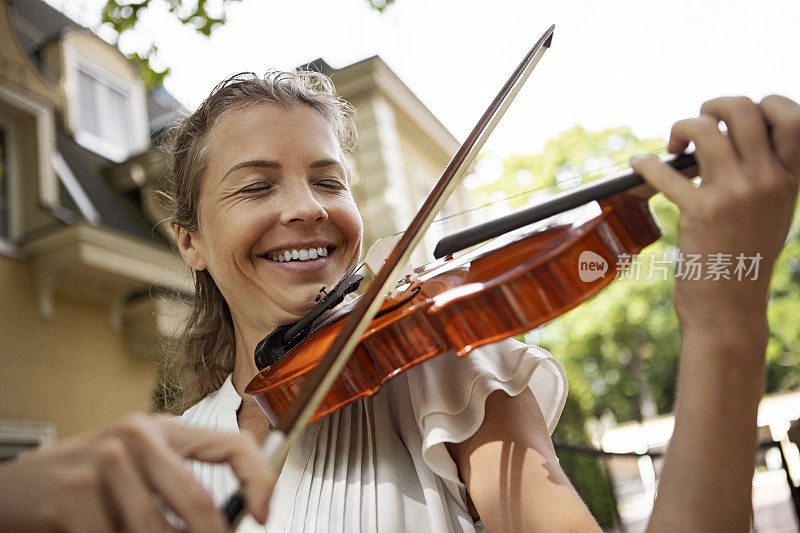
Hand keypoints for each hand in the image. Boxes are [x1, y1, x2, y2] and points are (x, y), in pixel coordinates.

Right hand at [0, 414, 274, 531]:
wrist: (10, 492)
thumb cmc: (78, 487)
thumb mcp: (135, 474)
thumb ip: (176, 487)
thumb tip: (229, 520)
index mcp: (162, 429)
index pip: (233, 444)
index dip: (259, 480)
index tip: (266, 514)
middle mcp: (138, 436)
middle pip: (200, 502)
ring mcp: (106, 460)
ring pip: (158, 531)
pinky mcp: (75, 493)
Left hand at [631, 95, 799, 325]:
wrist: (729, 309)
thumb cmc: (743, 260)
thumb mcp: (770, 213)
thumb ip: (762, 176)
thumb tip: (727, 139)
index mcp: (790, 179)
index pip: (792, 117)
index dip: (764, 104)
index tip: (737, 117)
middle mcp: (768, 181)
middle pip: (743, 110)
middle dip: (713, 105)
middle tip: (697, 123)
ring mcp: (736, 194)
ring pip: (705, 130)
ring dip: (681, 127)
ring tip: (672, 145)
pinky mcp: (701, 211)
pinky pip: (665, 171)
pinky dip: (645, 163)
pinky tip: (639, 164)